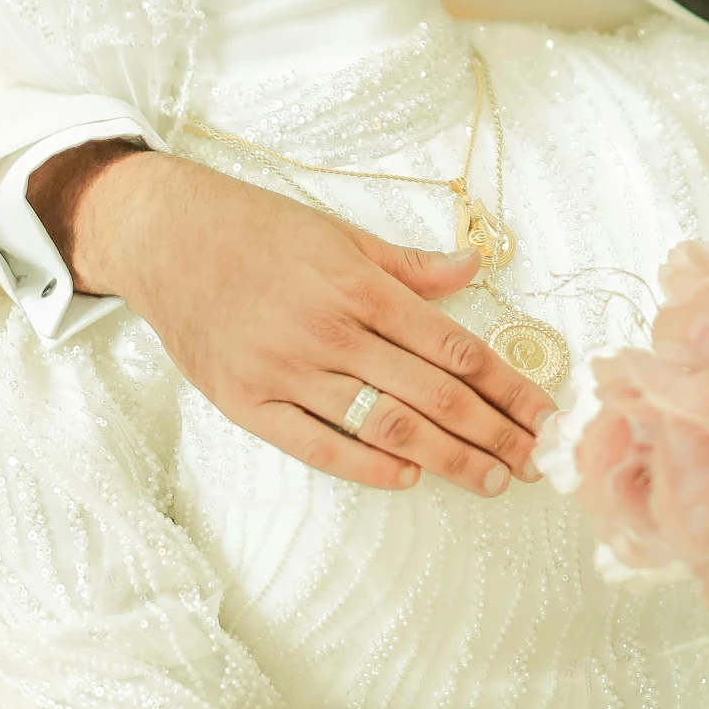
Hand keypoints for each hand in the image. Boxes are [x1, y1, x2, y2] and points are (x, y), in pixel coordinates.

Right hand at [29, 142, 553, 496]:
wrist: (165, 237)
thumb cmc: (258, 229)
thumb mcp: (339, 233)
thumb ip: (408, 265)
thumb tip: (476, 269)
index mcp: (359, 285)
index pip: (454, 347)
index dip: (506, 386)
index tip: (543, 415)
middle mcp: (330, 330)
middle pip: (431, 394)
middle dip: (491, 432)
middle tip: (534, 462)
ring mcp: (287, 370)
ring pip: (384, 425)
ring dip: (446, 458)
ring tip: (490, 479)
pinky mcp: (248, 402)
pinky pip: (318, 444)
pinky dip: (367, 465)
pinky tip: (409, 478)